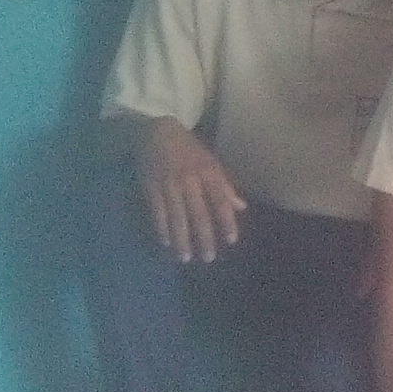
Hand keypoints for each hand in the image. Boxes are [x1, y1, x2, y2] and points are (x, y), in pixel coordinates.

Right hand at [142, 123, 247, 263]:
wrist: (155, 133)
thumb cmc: (188, 149)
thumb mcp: (212, 162)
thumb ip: (225, 186)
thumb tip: (241, 207)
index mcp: (208, 173)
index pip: (220, 201)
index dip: (226, 221)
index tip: (231, 240)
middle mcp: (190, 180)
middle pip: (198, 214)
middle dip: (204, 237)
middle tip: (208, 258)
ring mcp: (169, 185)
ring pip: (177, 217)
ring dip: (181, 239)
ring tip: (185, 258)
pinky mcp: (150, 188)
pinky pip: (157, 212)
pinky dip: (161, 228)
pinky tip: (165, 243)